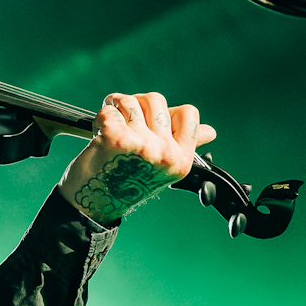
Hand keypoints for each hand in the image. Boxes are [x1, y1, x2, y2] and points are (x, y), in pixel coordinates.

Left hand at [57, 92, 215, 225]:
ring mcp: (142, 145)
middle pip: (155, 100)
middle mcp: (166, 153)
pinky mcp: (117, 139)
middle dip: (136, 106)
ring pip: (130, 101)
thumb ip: (185, 145)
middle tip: (124, 123)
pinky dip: (100, 118)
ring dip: (116, 109)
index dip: (166, 111)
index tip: (149, 123)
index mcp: (181, 159)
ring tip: (112, 127)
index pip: (189, 113)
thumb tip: (210, 132)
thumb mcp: (162, 168)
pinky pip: (109, 110)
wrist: (94, 204)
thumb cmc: (126, 183)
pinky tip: (99, 133)